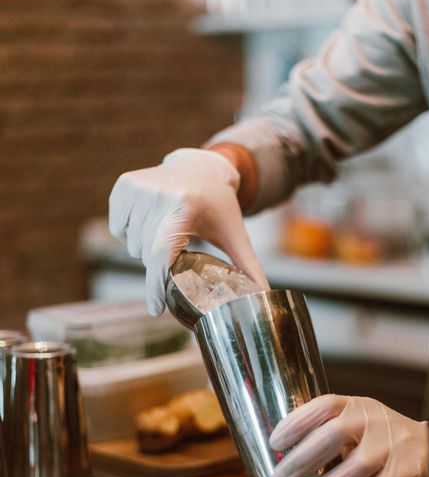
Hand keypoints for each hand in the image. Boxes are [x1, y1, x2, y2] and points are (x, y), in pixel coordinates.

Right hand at [108, 148, 267, 314]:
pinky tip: (151, 221)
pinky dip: (130, 232)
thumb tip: (263, 299)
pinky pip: (118, 228)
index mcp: (185, 206)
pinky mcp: (124, 185)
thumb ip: (248, 268)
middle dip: (160, 263)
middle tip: (179, 250)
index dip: (156, 285)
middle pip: (146, 254)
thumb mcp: (235, 235)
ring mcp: (138, 188)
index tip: (156, 308)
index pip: (161, 254)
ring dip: (145, 248)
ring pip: (130, 244)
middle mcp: (159, 194)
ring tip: (167, 232)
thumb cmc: (219, 206)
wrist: (202, 167)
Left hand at [270, 394, 428, 476]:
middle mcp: (375, 420)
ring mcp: (393, 444)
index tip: (276, 441)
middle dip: (303, 457)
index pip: (325, 405)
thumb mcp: (358, 425)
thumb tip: (286, 459)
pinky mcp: (407, 470)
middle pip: (336, 433)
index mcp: (357, 406)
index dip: (297, 421)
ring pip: (357, 465)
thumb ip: (328, 435)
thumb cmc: (384, 439)